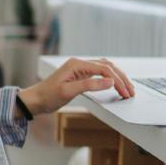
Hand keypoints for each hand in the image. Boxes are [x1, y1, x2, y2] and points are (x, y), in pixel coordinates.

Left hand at [18, 57, 134, 115]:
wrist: (35, 100)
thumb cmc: (47, 96)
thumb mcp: (67, 91)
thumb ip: (89, 85)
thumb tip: (109, 82)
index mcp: (77, 64)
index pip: (104, 69)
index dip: (117, 80)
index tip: (125, 92)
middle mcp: (79, 64)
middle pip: (107, 66)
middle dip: (121, 78)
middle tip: (130, 91)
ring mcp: (80, 69)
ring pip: (105, 69)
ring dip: (117, 78)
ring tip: (127, 89)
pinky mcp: (80, 76)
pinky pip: (99, 75)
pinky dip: (109, 80)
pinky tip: (115, 86)